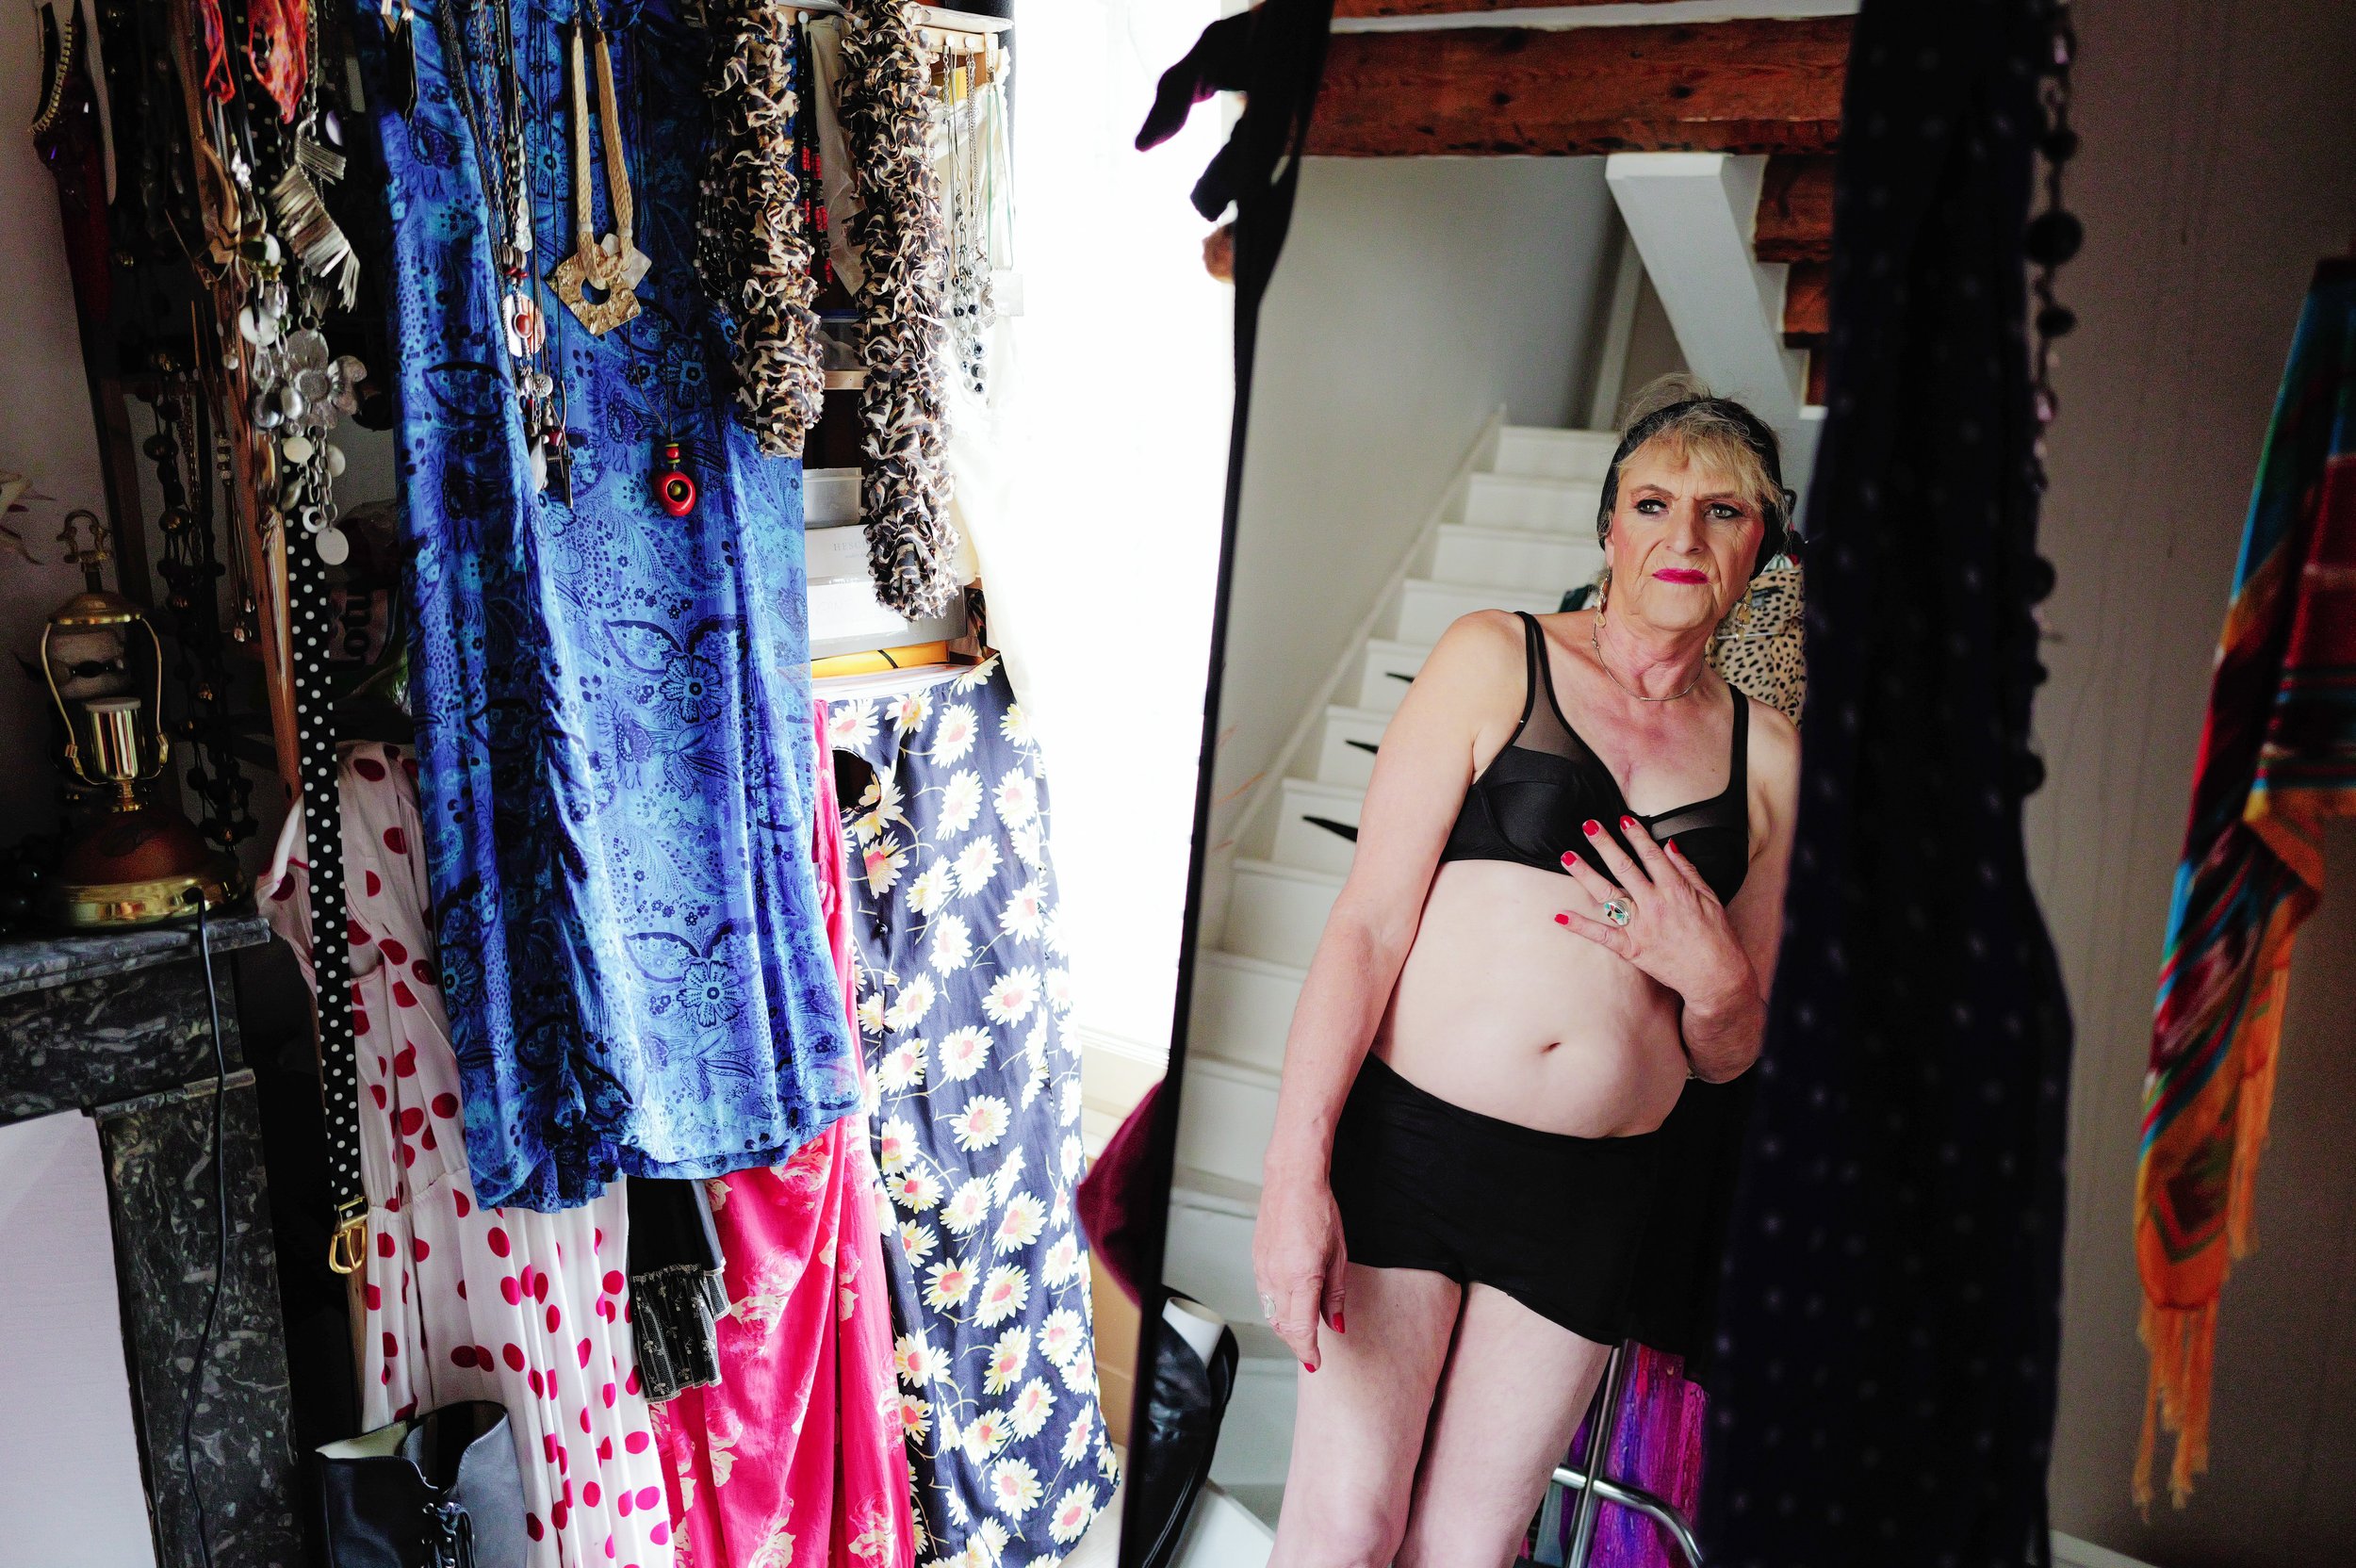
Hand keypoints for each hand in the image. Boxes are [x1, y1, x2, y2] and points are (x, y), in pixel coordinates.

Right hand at [1252, 1169, 1346, 1371]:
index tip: (1315, 1363)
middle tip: (1312, 1353)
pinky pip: (1265, 1298)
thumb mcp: (1338, 1256)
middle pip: (1283, 1328)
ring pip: (1271, 1315)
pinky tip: (1289, 1309)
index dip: (1308, 1352)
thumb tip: (1336, 1324)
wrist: (1292, 1183)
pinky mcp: (1256, 1263)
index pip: (1301, 1330)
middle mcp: (1278, 1278)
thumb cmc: (1319, 1212)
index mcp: (1302, 1278)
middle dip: (1297, 1345)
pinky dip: (1276, 1311)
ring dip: (1285, 1330)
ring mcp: (1263, 1271)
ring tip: (1302, 1334)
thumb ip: (1335, 1295)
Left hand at [1555, 818, 1753, 1006]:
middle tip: (1588, 826)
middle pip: (1623, 867)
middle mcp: (1654, 904)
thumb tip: (1669, 845)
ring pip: (1607, 895)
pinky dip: (1581, 925)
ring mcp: (1641, 926)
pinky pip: (1602, 935)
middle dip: (1604, 844)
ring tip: (1567, 857)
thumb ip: (1686, 870)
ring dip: (1585, 874)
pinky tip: (1561, 915)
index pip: (1650, 855)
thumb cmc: (1715, 935)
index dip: (1635, 835)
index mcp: (1675, 889)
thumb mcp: (1709, 896)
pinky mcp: (1632, 948)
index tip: (1622, 819)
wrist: (1715, 975)